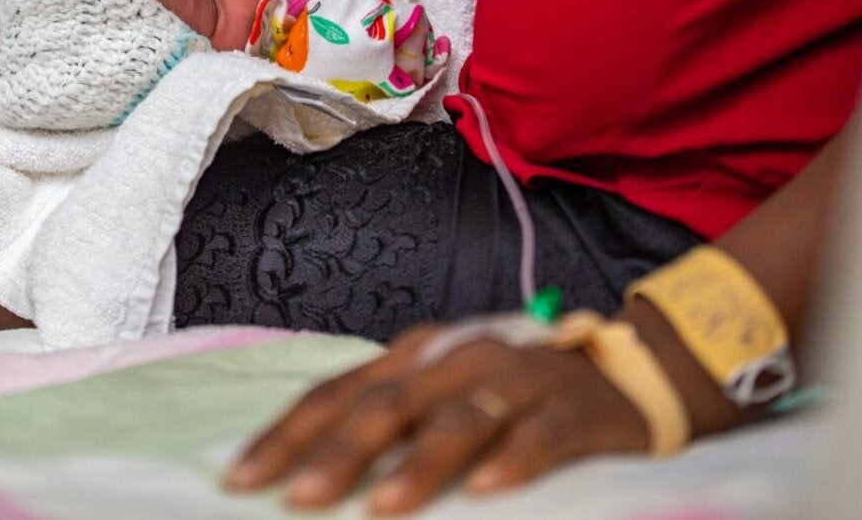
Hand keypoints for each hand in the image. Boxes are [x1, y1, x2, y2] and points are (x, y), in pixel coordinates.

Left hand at [224, 324, 650, 514]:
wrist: (619, 374)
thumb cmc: (509, 397)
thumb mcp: (440, 396)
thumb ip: (388, 424)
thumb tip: (309, 474)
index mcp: (416, 356)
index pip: (338, 394)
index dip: (287, 435)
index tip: (242, 478)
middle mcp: (457, 358)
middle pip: (387, 405)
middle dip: (338, 454)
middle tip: (297, 498)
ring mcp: (515, 380)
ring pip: (458, 419)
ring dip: (417, 465)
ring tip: (381, 508)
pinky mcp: (570, 409)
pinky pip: (539, 436)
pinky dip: (512, 461)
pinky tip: (486, 491)